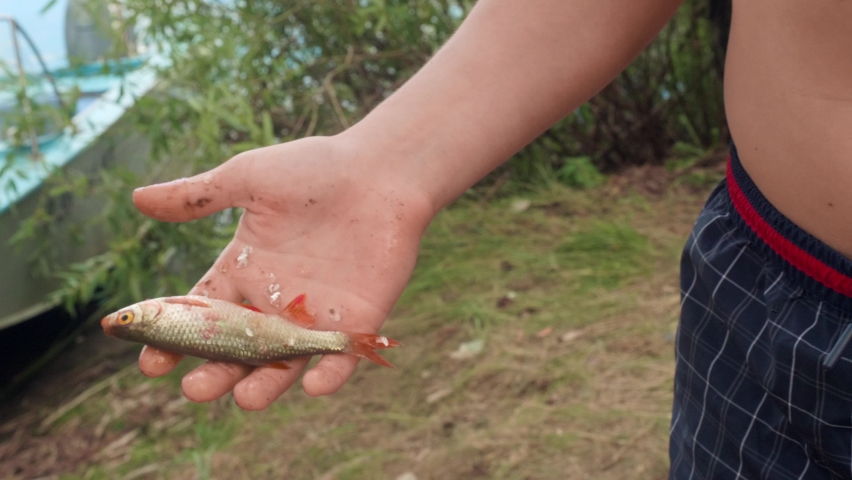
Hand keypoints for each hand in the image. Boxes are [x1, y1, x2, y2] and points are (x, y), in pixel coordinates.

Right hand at [132, 135, 433, 408]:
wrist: (381, 171)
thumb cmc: (315, 169)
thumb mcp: (249, 178)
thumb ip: (197, 195)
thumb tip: (136, 198)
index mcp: (245, 269)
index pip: (201, 315)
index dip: (175, 340)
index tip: (149, 364)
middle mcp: (274, 299)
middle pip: (237, 348)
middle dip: (215, 372)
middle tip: (194, 389)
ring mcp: (315, 313)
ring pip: (284, 361)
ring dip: (265, 383)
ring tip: (245, 399)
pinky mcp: (357, 319)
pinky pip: (341, 357)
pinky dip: (331, 373)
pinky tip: (314, 385)